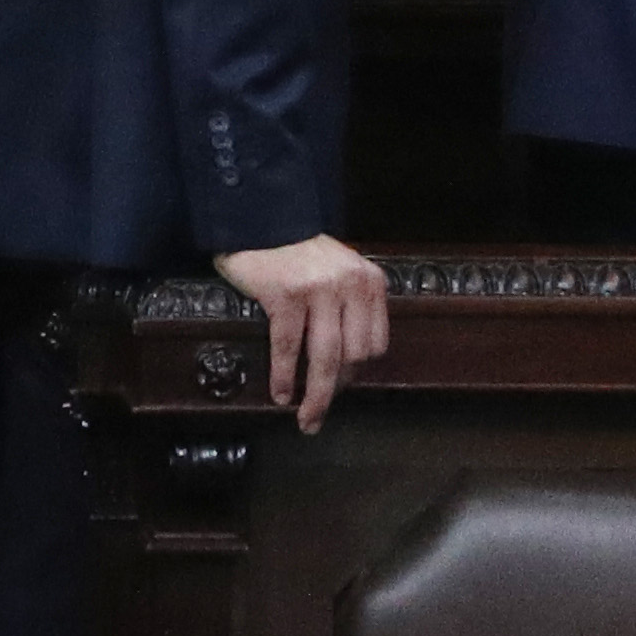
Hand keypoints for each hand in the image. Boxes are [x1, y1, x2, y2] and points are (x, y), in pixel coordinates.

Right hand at [210, 234, 388, 431]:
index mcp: (368, 280)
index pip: (376, 343)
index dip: (358, 371)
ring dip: (317, 396)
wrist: (259, 218)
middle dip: (337, 389)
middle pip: (354, 356)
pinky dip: (285, 376)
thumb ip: (350, 305)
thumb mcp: (339, 270)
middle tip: (319, 408)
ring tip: (306, 417)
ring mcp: (319, 289)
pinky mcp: (286, 295)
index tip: (341, 385)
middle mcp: (350, 284)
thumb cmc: (296, 251)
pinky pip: (289, 348)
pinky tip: (280, 393)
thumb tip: (347, 362)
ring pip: (326, 359)